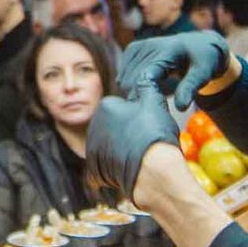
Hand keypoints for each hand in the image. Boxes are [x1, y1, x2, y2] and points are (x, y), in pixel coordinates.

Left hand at [85, 86, 181, 200]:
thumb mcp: (155, 102)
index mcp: (105, 106)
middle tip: (143, 142)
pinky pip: (103, 168)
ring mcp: (92, 149)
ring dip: (120, 152)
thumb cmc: (155, 135)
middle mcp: (94, 126)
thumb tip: (144, 75)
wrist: (153, 171)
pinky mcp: (94, 170)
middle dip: (125, 134)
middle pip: (113, 128)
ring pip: (109, 148)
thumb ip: (147, 85)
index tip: (147, 126)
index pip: (121, 109)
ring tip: (138, 158)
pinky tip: (127, 171)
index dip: (137, 117)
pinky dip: (113, 171)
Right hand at [118, 32, 233, 109]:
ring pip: (124, 81)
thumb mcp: (202, 75)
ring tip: (156, 95)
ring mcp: (137, 46)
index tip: (154, 110)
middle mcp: (147, 45)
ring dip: (136, 92)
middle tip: (157, 105)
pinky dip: (133, 85)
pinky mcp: (132, 49)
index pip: (143, 78)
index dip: (145, 97)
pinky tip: (150, 86)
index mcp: (166, 50)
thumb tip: (180, 108)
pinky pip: (123, 76)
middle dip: (141, 96)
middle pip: (131, 82)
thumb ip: (190, 89)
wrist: (199, 45)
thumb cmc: (203, 62)